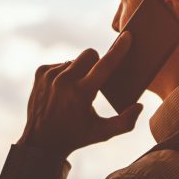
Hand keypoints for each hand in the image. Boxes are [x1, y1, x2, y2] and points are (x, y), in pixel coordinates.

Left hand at [17, 30, 142, 158]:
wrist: (41, 142)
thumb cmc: (77, 136)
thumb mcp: (104, 133)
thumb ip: (126, 122)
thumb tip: (139, 106)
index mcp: (81, 93)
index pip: (105, 66)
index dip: (118, 50)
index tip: (126, 36)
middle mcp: (64, 81)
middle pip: (90, 55)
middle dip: (96, 64)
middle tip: (93, 83)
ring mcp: (50, 75)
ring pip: (76, 60)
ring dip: (81, 71)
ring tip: (76, 91)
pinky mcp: (40, 73)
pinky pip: (61, 63)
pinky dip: (66, 73)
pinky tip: (64, 90)